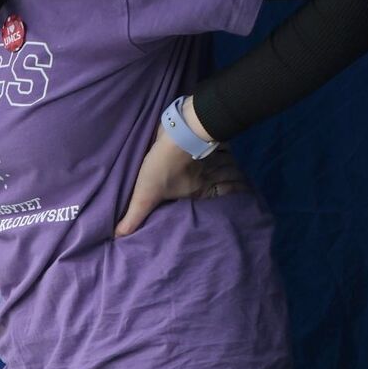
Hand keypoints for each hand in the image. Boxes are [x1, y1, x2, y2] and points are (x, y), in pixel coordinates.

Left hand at [114, 130, 245, 237]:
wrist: (177, 131)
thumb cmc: (163, 166)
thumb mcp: (144, 195)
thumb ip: (135, 215)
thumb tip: (119, 237)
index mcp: (198, 190)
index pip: (220, 196)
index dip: (233, 197)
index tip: (245, 200)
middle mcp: (207, 175)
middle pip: (226, 179)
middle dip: (236, 183)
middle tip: (248, 187)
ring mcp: (208, 157)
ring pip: (226, 164)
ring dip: (233, 167)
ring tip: (243, 171)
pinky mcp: (203, 141)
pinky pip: (222, 147)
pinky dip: (228, 149)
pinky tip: (231, 148)